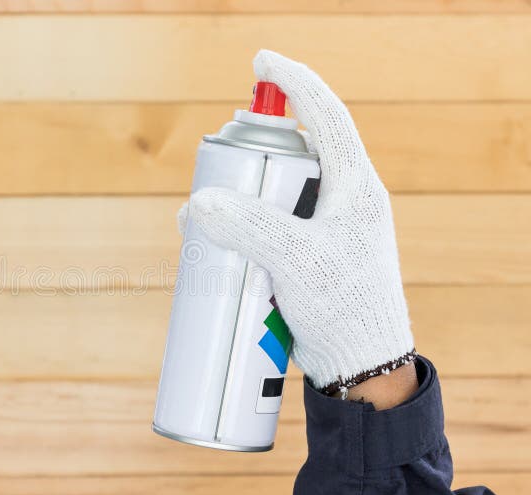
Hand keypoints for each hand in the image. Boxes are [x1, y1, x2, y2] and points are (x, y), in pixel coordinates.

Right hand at [180, 50, 414, 394]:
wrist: (362, 366)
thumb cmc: (345, 310)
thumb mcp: (297, 261)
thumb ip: (249, 226)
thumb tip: (199, 202)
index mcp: (355, 186)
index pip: (325, 115)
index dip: (294, 81)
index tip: (262, 60)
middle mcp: (342, 200)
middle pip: (290, 157)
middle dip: (247, 161)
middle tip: (215, 174)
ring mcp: (325, 229)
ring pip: (274, 196)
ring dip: (238, 202)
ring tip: (202, 227)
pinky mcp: (308, 256)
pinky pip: (270, 228)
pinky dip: (242, 231)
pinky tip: (217, 251)